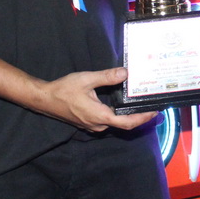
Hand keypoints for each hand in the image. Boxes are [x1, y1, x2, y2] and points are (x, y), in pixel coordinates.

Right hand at [34, 67, 156, 132]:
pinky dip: (117, 114)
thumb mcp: (87, 79)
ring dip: (128, 116)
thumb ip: (107, 77)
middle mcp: (98, 124)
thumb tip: (125, 73)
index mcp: (100, 116)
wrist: (45, 99)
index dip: (142, 118)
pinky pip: (107, 121)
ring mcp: (92, 125)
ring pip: (115, 123)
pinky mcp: (88, 122)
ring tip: (139, 104)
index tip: (155, 112)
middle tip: (151, 105)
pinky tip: (120, 104)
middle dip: (138, 116)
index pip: (127, 123)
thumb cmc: (64, 90)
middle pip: (123, 124)